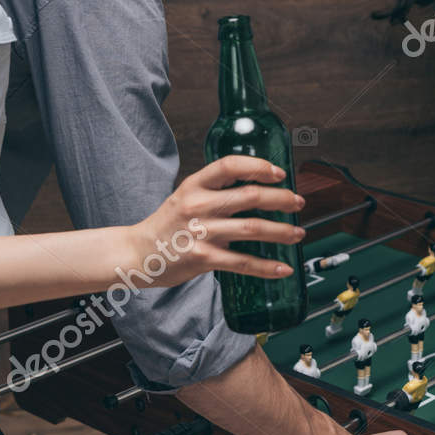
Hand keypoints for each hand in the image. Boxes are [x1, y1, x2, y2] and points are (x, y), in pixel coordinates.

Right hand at [128, 155, 304, 288]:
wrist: (136, 254)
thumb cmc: (167, 225)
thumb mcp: (186, 196)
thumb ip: (216, 191)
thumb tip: (258, 190)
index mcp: (195, 185)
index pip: (230, 166)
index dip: (259, 166)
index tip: (280, 173)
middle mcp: (198, 205)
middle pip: (250, 196)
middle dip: (281, 199)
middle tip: (298, 203)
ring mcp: (201, 233)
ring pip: (253, 228)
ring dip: (282, 231)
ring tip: (298, 234)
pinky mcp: (203, 258)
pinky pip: (242, 262)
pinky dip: (266, 267)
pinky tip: (283, 268)